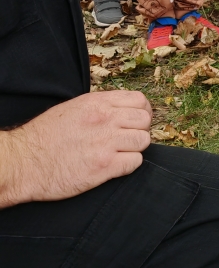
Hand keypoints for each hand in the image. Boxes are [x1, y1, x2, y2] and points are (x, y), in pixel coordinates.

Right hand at [0, 91, 151, 207]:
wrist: (24, 162)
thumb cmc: (44, 136)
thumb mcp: (73, 108)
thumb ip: (100, 106)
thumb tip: (121, 108)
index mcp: (98, 103)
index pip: (139, 100)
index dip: (142, 111)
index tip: (136, 121)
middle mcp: (105, 120)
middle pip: (145, 120)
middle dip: (140, 130)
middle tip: (128, 139)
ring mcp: (106, 144)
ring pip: (143, 141)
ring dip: (135, 148)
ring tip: (121, 153)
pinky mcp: (103, 167)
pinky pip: (135, 163)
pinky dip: (129, 165)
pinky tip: (115, 165)